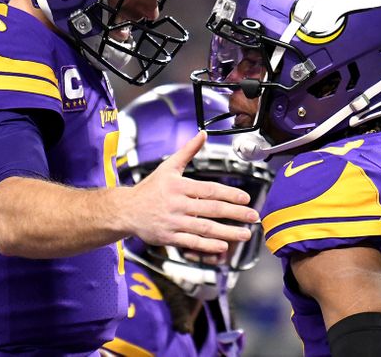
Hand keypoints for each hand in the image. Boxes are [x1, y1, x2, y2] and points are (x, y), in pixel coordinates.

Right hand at [123, 131, 259, 253]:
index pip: (209, 190)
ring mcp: (173, 222)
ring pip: (205, 228)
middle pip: (212, 210)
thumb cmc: (150, 188)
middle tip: (254, 216)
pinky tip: (223, 246)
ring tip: (245, 234)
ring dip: (228, 232)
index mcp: (179, 186)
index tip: (246, 198)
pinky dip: (208, 246)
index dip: (229, 194)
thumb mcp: (168, 167)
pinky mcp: (169, 238)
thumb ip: (188, 151)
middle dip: (236, 213)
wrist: (126, 210)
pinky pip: (192, 242)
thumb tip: (203, 134)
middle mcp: (177, 204)